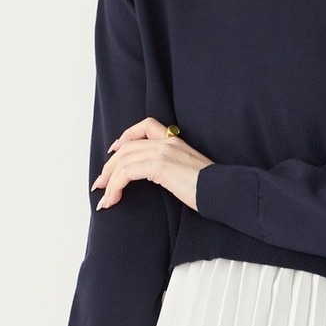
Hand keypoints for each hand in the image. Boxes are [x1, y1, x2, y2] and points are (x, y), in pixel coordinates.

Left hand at [91, 117, 212, 212]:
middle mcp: (168, 142)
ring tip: (104, 198)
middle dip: (109, 166)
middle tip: (101, 184)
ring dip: (108, 180)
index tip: (115, 150)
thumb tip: (162, 179)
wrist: (224, 191)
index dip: (126, 136)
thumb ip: (175, 168)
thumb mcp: (191, 172)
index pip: (146, 125)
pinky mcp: (158, 165)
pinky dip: (114, 186)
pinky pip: (126, 173)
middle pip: (127, 147)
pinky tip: (112, 200)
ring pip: (123, 161)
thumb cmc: (213, 189)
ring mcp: (163, 152)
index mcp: (176, 141)